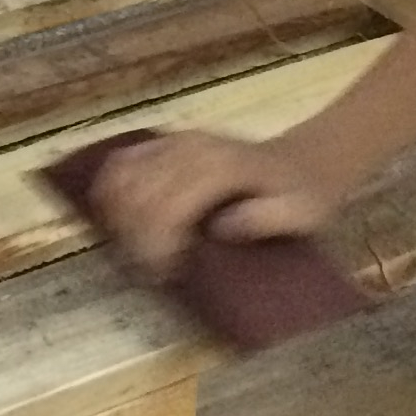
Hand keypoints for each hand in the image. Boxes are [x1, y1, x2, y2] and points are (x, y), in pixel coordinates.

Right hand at [90, 131, 339, 281]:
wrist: (304, 161)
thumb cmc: (303, 195)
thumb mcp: (302, 213)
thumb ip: (264, 219)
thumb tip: (218, 230)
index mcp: (223, 166)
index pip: (168, 206)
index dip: (157, 245)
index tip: (163, 274)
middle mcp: (194, 147)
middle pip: (137, 194)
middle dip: (135, 238)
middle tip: (150, 269)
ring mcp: (177, 141)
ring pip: (122, 176)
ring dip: (119, 218)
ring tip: (135, 249)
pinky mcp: (167, 142)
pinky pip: (122, 161)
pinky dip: (110, 190)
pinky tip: (117, 219)